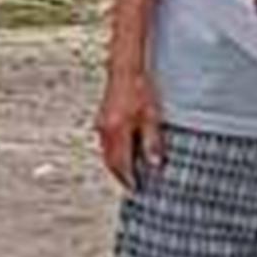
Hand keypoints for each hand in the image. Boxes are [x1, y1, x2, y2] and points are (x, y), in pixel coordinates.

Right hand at [95, 64, 165, 191]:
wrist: (125, 68)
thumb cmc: (139, 88)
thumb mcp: (152, 116)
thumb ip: (152, 141)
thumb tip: (154, 163)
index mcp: (118, 132)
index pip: (122, 163)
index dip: (129, 178)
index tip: (136, 188)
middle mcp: (106, 131)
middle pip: (111, 161)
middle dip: (120, 175)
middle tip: (130, 186)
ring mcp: (102, 124)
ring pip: (106, 152)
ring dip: (115, 164)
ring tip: (126, 173)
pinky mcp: (102, 118)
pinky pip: (106, 142)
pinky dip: (113, 151)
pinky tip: (121, 151)